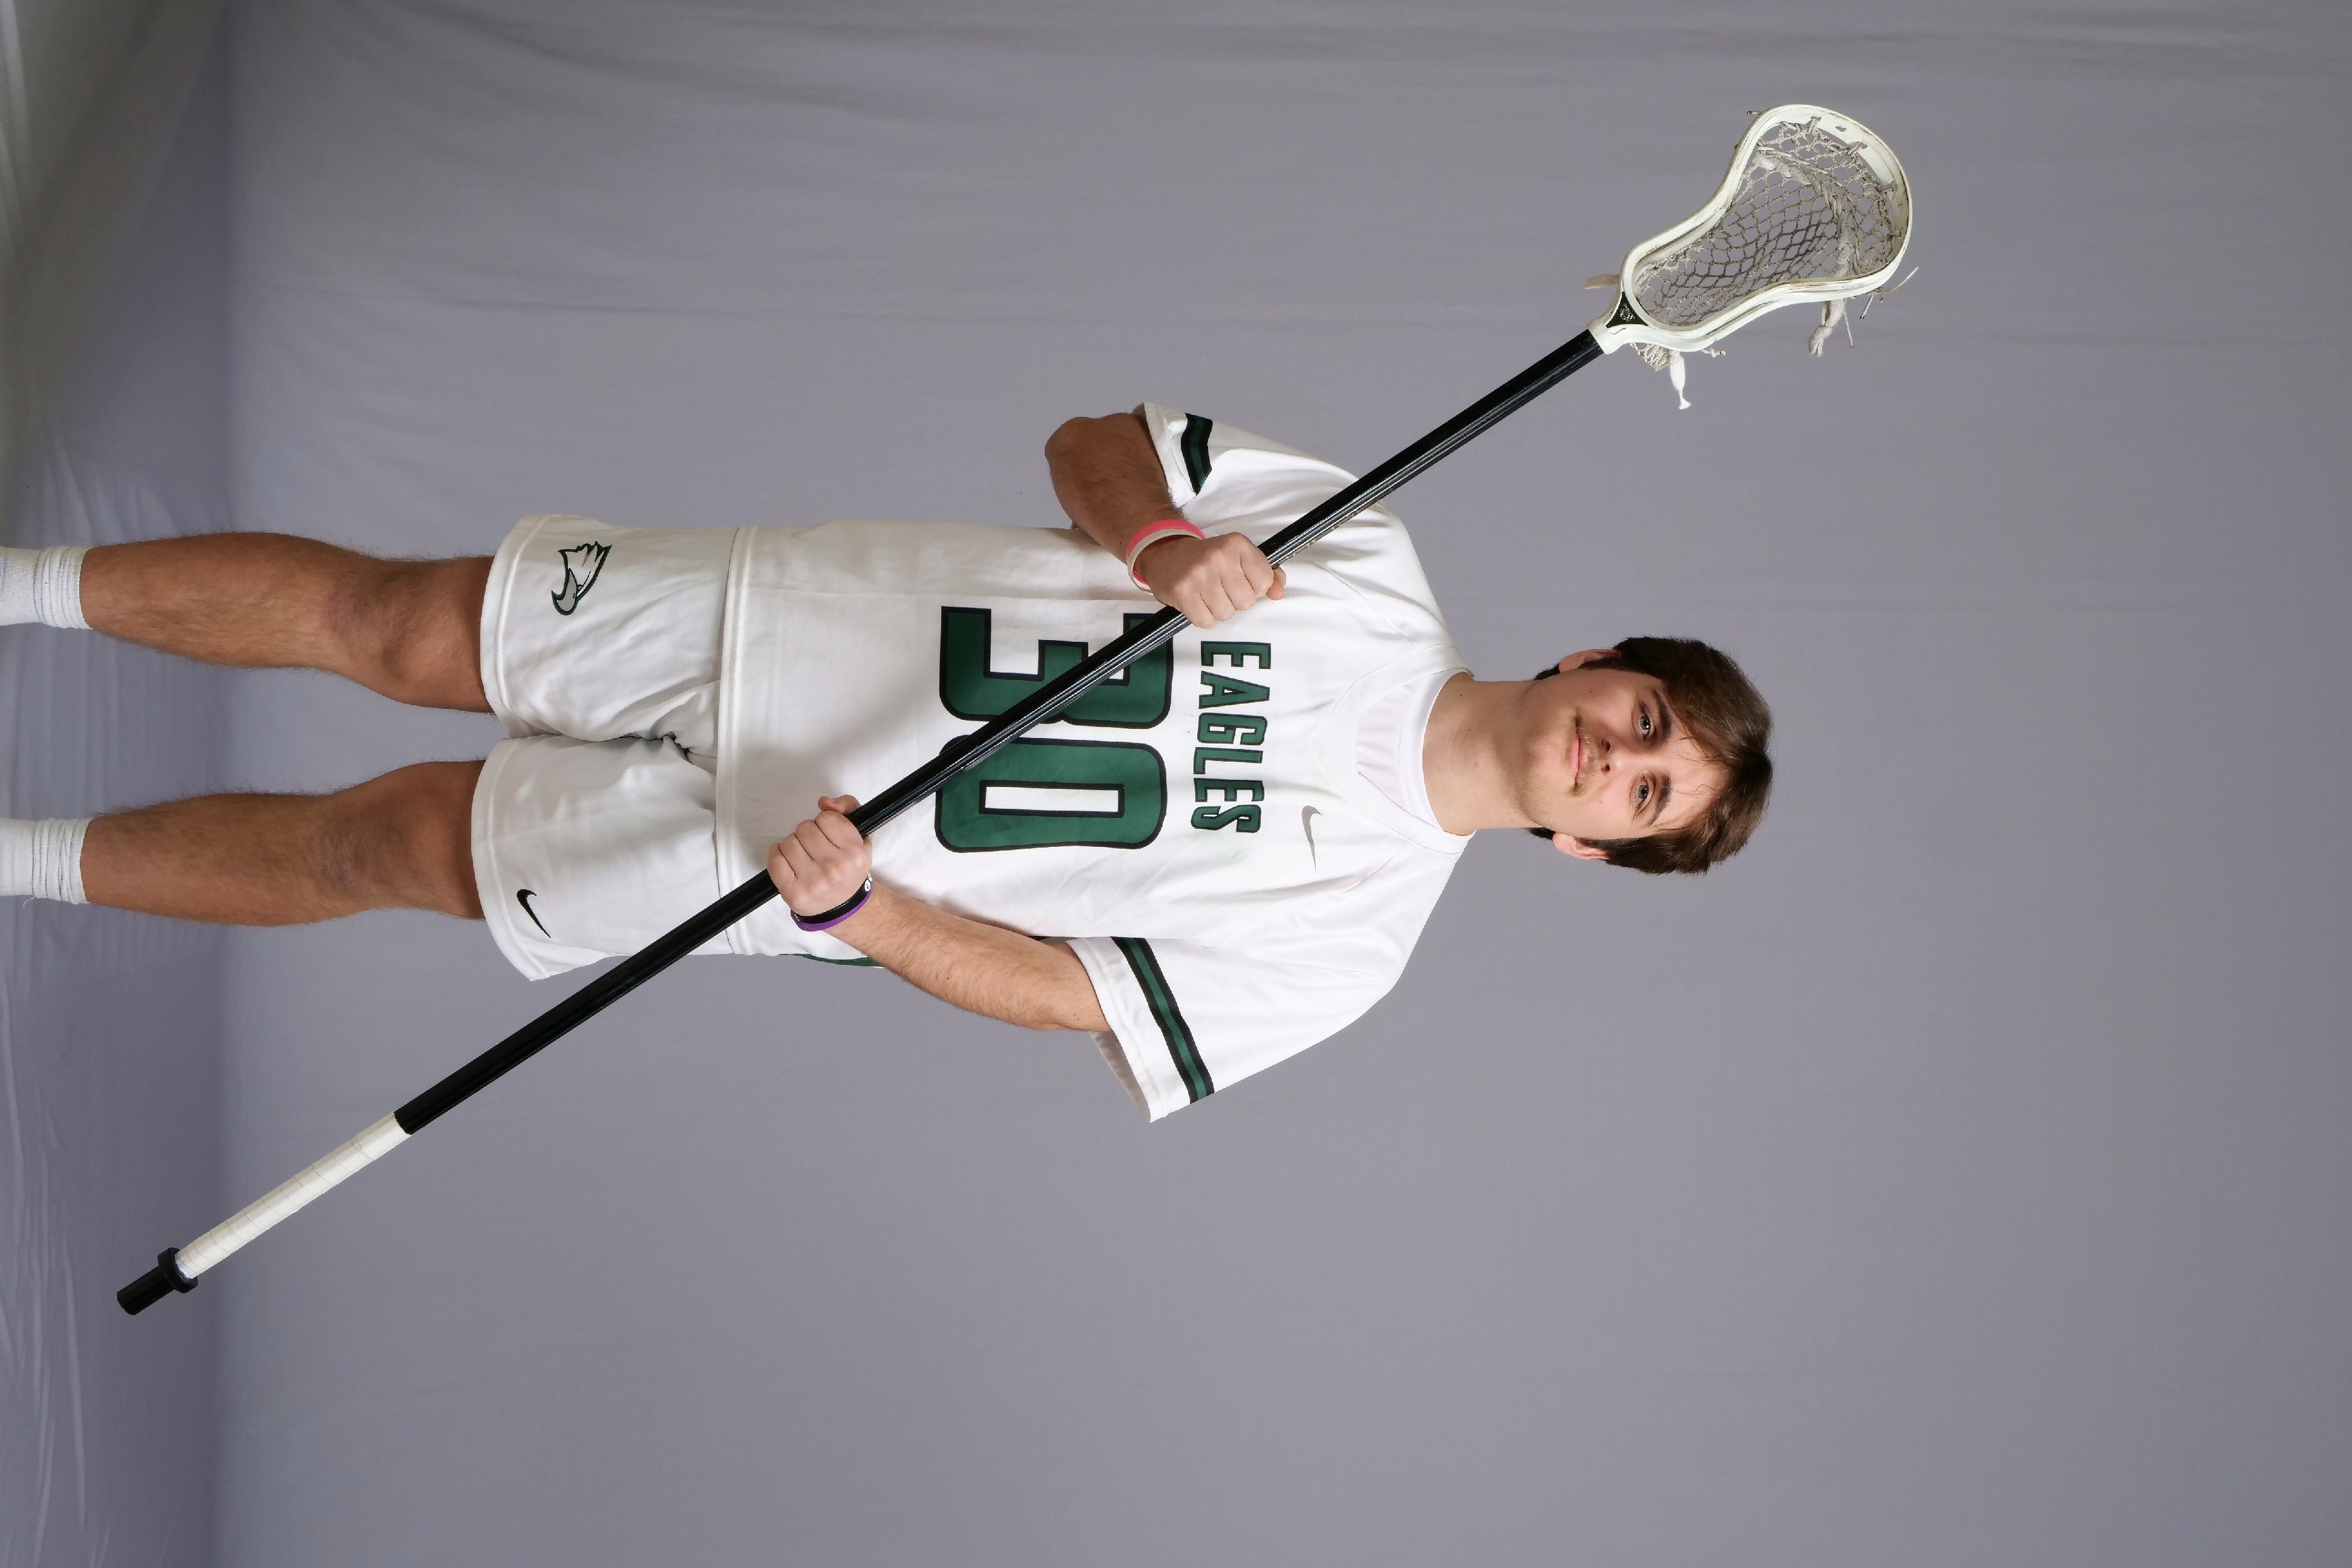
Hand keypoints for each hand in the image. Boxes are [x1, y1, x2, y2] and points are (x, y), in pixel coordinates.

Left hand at [766, 795, 872, 917]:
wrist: (843, 906)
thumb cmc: (849, 867)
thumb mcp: (861, 835)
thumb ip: (849, 807)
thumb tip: (824, 802)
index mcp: (855, 853)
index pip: (827, 818)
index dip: (825, 822)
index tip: (828, 834)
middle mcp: (835, 868)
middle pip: (805, 828)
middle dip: (808, 833)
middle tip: (815, 846)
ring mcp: (813, 882)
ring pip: (788, 842)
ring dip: (793, 844)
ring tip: (804, 856)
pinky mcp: (793, 892)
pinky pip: (774, 859)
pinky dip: (777, 854)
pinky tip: (788, 860)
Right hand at [1137, 532, 1284, 628]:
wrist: (1165, 554)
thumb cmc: (1207, 559)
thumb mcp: (1239, 556)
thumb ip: (1265, 573)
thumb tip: (1278, 592)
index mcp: (1236, 544)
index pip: (1264, 581)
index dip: (1255, 587)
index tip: (1240, 580)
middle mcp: (1218, 557)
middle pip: (1246, 601)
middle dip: (1236, 600)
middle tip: (1221, 588)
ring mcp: (1199, 575)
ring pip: (1227, 614)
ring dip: (1219, 610)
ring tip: (1208, 595)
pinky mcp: (1182, 592)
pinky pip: (1206, 622)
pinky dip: (1204, 618)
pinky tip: (1197, 603)